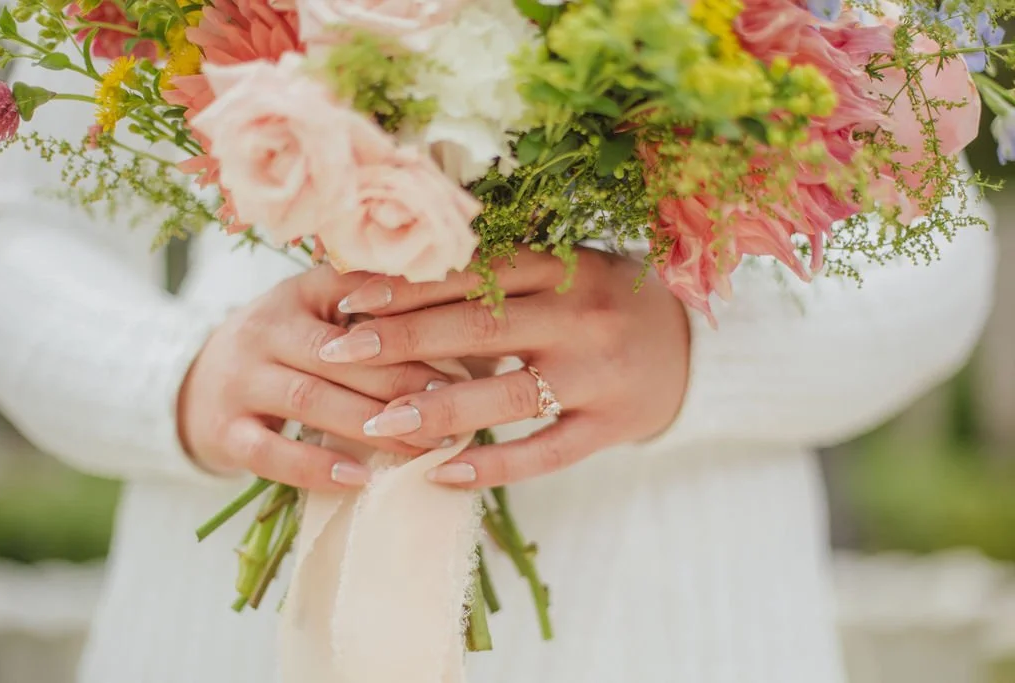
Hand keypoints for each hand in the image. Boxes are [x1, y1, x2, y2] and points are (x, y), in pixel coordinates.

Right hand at [177, 265, 453, 491]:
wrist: (196, 384)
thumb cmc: (288, 350)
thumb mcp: (324, 316)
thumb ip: (382, 318)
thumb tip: (475, 341)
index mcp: (300, 292)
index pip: (356, 291)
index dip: (407, 313)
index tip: (462, 334)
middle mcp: (264, 328)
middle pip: (341, 354)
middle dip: (402, 379)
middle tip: (455, 402)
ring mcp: (240, 379)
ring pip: (310, 400)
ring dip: (372, 424)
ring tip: (425, 444)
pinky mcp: (224, 430)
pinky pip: (271, 452)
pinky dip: (316, 468)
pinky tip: (360, 478)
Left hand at [322, 248, 690, 487]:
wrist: (695, 350)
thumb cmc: (609, 302)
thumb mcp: (568, 269)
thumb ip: (504, 271)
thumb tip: (408, 274)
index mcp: (567, 267)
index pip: (474, 272)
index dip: (409, 283)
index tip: (347, 294)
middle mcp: (581, 317)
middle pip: (479, 328)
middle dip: (400, 339)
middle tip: (337, 350)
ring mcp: (598, 376)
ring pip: (507, 395)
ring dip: (436, 411)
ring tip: (375, 425)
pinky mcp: (609, 426)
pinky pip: (545, 452)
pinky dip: (494, 465)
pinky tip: (441, 474)